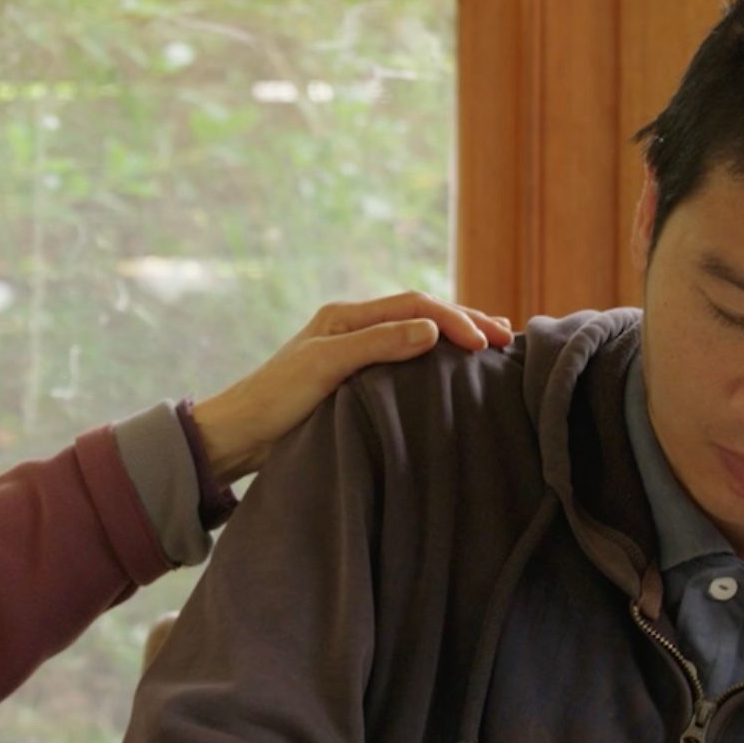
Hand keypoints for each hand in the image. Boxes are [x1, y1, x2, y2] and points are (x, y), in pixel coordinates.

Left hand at [189, 293, 512, 482]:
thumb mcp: (324, 368)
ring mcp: (353, 352)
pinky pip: (404, 359)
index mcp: (345, 317)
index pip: (415, 306)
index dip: (454, 319)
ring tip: (493, 343)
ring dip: (454, 336)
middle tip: (506, 338)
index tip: (486, 342)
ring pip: (416, 334)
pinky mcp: (353, 379)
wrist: (237, 436)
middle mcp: (352, 328)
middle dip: (465, 321)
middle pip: (421, 314)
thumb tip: (432, 329)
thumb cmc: (273, 401)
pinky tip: (452, 370)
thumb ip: (377, 345)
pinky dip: (434, 358)